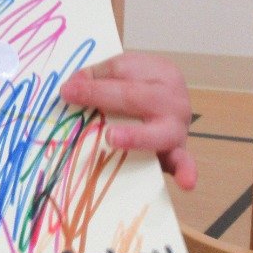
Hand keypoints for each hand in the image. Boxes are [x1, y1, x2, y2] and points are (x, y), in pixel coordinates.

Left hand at [60, 51, 196, 190]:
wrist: (173, 105)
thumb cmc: (142, 87)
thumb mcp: (125, 72)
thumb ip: (98, 75)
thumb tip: (72, 86)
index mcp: (158, 71)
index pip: (122, 70)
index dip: (93, 80)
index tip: (66, 90)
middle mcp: (171, 98)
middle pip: (136, 96)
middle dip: (102, 96)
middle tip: (74, 98)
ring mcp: (177, 126)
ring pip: (159, 131)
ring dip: (135, 136)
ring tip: (112, 138)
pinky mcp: (178, 151)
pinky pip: (184, 161)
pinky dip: (185, 170)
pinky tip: (185, 182)